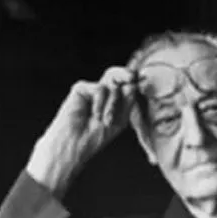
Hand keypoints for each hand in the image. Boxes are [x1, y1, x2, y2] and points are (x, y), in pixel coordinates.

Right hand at [26, 67, 135, 196]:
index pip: (125, 85)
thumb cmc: (96, 136)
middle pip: (116, 75)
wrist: (76, 143)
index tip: (140, 79)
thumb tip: (133, 85)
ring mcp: (92, 90)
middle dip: (125, 74)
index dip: (132, 81)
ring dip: (114, 104)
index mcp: (114, 101)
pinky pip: (100, 89)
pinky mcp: (81, 88)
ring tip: (106, 121)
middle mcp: (103, 93)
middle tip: (132, 77)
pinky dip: (101, 103)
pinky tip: (95, 115)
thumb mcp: (119, 121)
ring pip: (112, 86)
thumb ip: (126, 103)